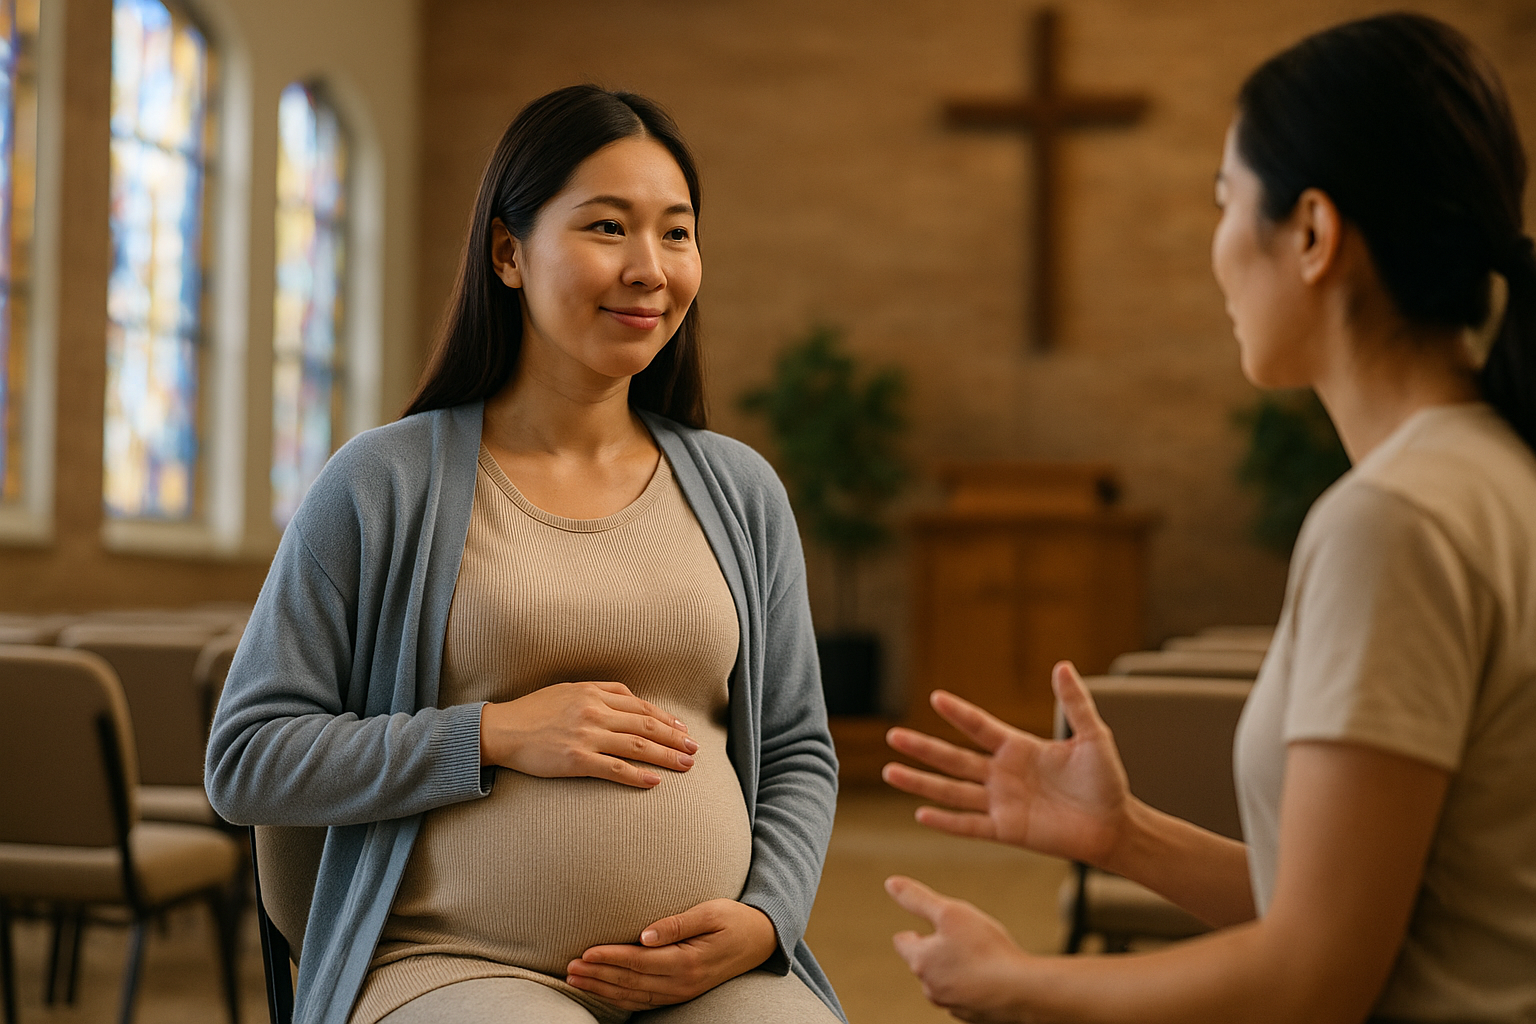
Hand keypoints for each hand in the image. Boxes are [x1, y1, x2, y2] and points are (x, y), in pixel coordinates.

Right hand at [479, 680, 697, 788]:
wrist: (502, 729)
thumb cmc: (533, 710)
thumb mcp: (568, 689)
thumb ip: (599, 692)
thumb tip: (629, 700)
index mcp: (593, 692)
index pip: (640, 706)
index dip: (665, 718)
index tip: (681, 729)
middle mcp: (594, 711)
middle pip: (646, 725)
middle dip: (674, 737)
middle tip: (694, 749)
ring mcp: (587, 736)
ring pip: (637, 746)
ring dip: (666, 756)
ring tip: (686, 765)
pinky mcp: (577, 760)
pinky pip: (615, 769)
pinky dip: (638, 776)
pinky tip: (655, 781)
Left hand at [566, 898, 777, 1009]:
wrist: (760, 940)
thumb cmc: (734, 919)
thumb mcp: (711, 912)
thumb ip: (677, 923)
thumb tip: (645, 934)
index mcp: (687, 961)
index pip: (638, 962)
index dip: (609, 958)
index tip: (584, 952)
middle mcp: (682, 982)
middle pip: (630, 982)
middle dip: (598, 975)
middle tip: (569, 968)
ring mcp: (682, 992)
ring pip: (634, 996)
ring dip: (603, 989)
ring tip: (576, 980)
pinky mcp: (681, 992)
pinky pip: (645, 1001)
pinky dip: (620, 998)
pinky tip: (603, 991)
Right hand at [883, 661, 1130, 866]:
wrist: (1116, 826)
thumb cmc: (1107, 782)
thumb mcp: (1093, 736)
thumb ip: (1075, 703)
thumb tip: (1063, 666)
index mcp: (1019, 748)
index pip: (980, 727)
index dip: (959, 713)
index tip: (936, 698)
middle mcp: (1003, 774)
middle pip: (954, 759)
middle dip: (923, 748)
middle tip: (893, 736)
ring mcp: (1001, 803)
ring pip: (951, 791)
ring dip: (921, 782)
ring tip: (891, 772)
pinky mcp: (1006, 831)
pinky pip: (969, 825)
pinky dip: (945, 822)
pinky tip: (920, 814)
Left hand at [886, 875, 1031, 1022]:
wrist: (1021, 991)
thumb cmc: (986, 951)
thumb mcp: (950, 912)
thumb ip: (918, 899)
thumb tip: (891, 884)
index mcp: (920, 961)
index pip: (903, 943)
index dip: (915, 932)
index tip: (925, 929)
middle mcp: (930, 987)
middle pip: (924, 963)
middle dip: (936, 950)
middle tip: (958, 939)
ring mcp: (951, 1004)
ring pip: (944, 981)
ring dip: (954, 969)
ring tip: (976, 957)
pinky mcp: (972, 1015)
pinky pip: (965, 996)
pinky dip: (972, 986)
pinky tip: (990, 976)